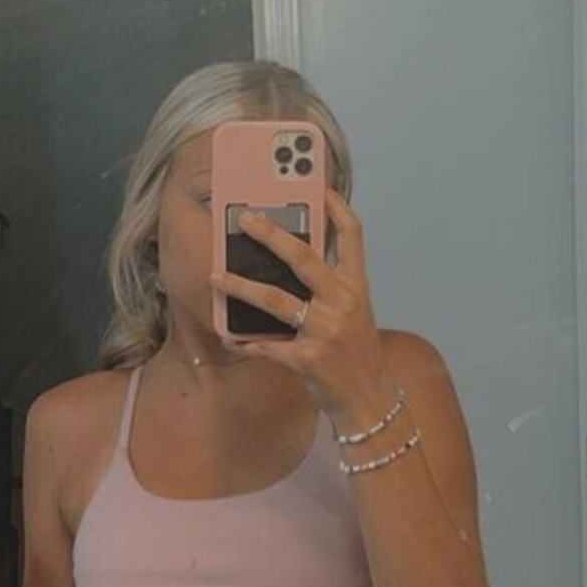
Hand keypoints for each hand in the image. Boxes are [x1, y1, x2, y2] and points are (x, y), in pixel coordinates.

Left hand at [209, 186, 389, 419]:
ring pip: (276, 300)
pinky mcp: (308, 359)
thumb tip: (292, 259)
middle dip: (271, 234)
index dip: (336, 207)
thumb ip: (332, 286)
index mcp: (356, 286)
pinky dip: (245, 342)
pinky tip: (229, 338)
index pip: (352, 235)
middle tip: (245, 218)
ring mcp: (325, 331)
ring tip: (216, 276)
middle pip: (304, 258)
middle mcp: (342, 302)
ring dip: (241, 286)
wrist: (370, 400)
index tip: (317, 187)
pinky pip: (267, 346)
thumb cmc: (357, 353)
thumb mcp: (354, 312)